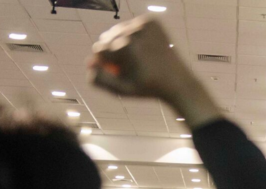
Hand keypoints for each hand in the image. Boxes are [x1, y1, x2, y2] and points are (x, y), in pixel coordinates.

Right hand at [90, 18, 213, 114]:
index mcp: (125, 48)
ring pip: (119, 30)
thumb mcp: (122, 90)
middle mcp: (134, 33)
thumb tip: (88, 62)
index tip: (118, 71)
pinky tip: (144, 49)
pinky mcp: (152, 21)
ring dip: (122, 42)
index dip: (106, 62)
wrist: (177, 81)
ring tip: (137, 57)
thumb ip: (100, 79)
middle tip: (130, 65)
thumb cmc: (147, 88)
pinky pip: (132, 27)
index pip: (99, 49)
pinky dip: (134, 36)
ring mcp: (144, 25)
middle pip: (107, 37)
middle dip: (113, 51)